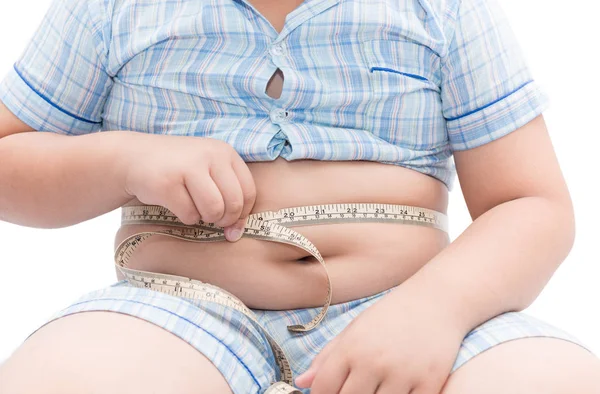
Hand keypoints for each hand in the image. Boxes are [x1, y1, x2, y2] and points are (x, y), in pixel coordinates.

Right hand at [120, 133, 255, 241]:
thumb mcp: (208, 172)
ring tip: (193, 208)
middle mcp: (210, 155)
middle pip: (234, 204)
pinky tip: (176, 205)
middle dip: (224, 219)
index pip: (249, 191)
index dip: (242, 214)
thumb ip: (228, 196)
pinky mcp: (168, 183)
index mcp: (225, 152)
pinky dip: (185, 217)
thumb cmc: (178, 170)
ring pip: (214, 210)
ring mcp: (188, 167)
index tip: (231, 223)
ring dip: (204, 218)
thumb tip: (236, 234)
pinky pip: (189, 215)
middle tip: (211, 218)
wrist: (134, 157)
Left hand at [295, 287, 465, 393]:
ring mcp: (402, 374)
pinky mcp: (430, 382)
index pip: (323, 388)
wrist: (437, 301)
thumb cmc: (391, 316)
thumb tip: (301, 383)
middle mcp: (374, 361)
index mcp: (351, 347)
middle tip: (354, 389)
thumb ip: (327, 357)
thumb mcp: (355, 329)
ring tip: (376, 388)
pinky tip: (397, 392)